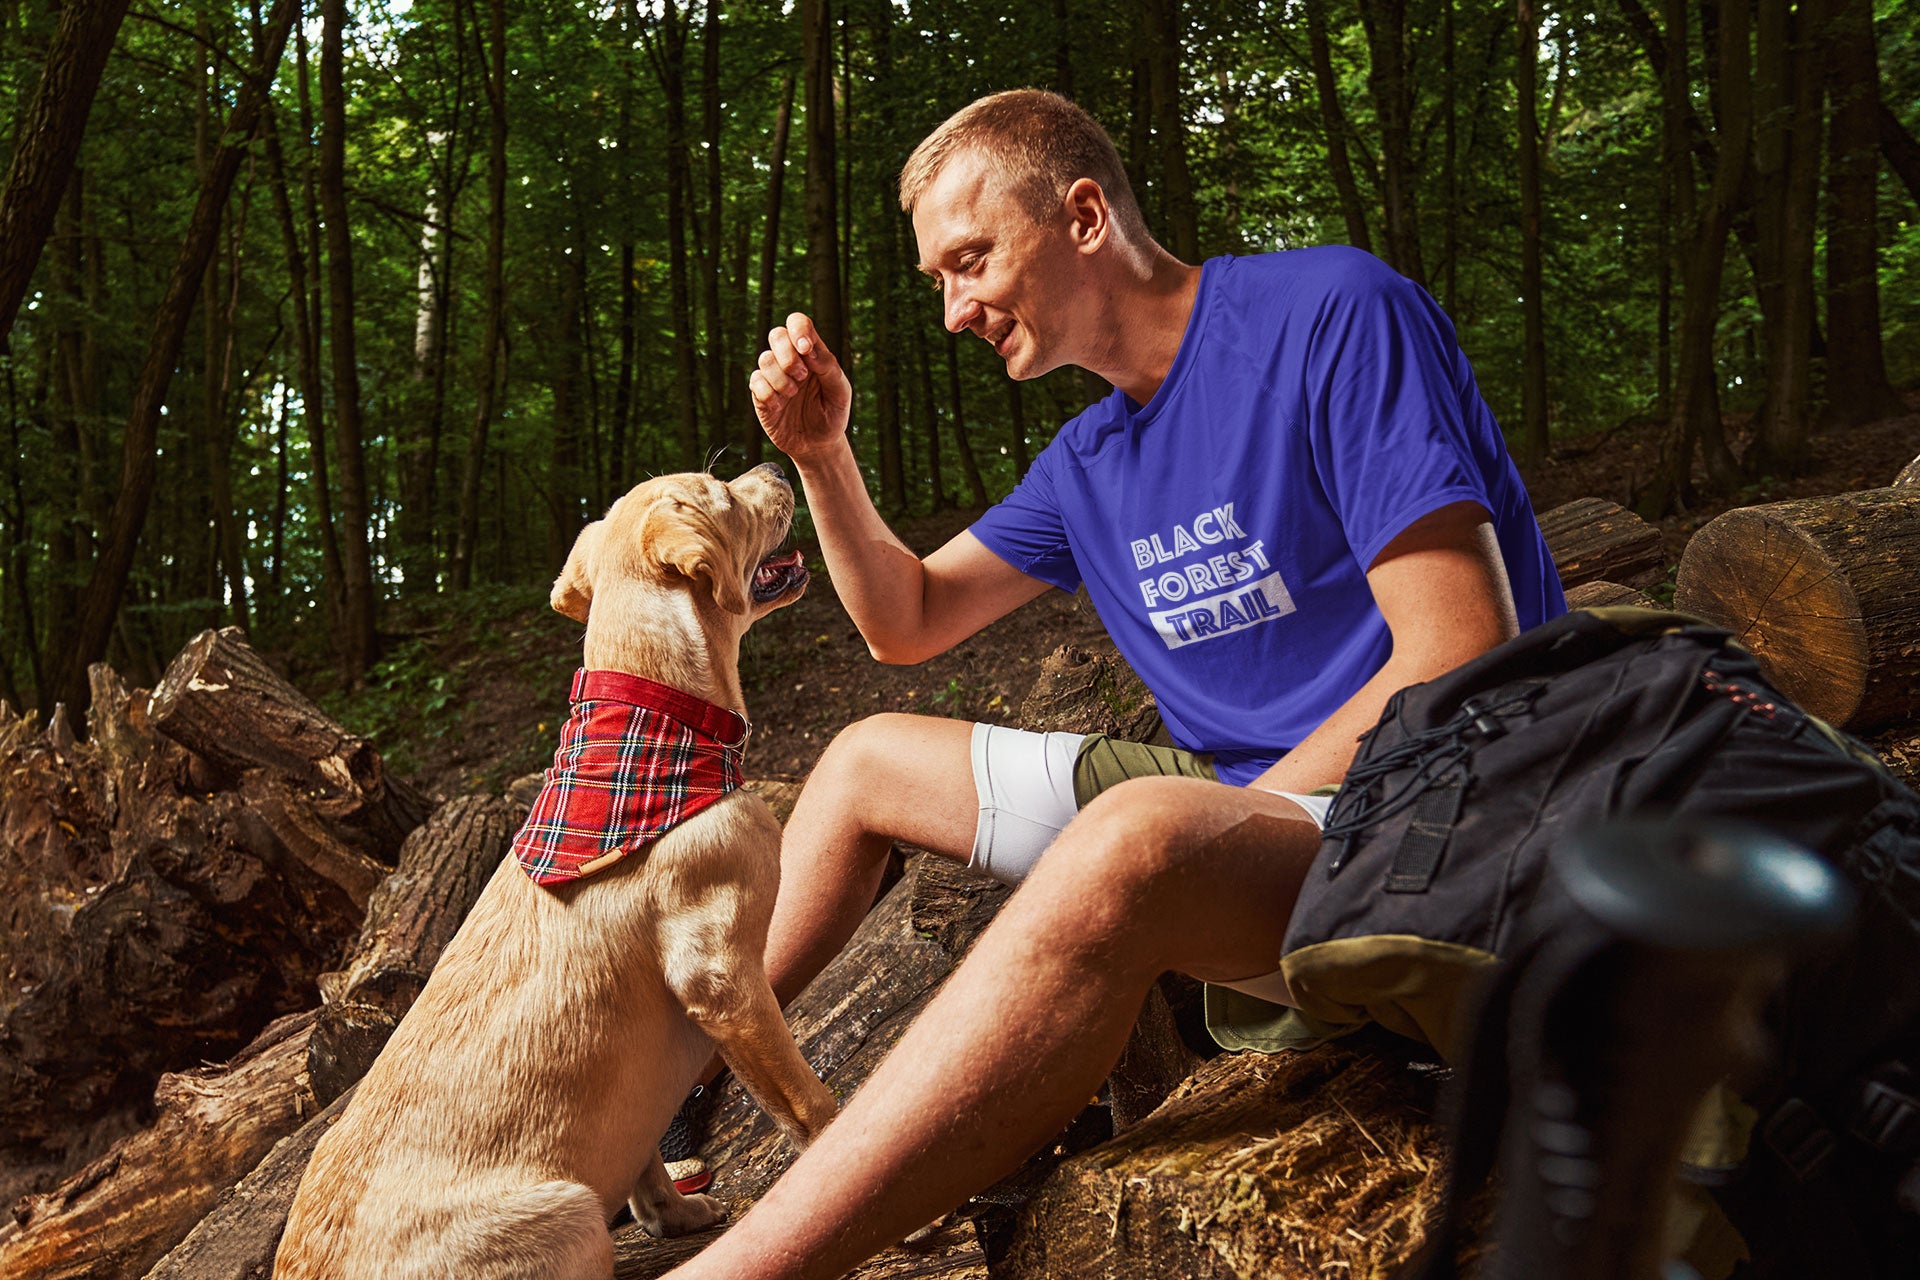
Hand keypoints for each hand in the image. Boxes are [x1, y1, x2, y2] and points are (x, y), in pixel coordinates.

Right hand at [750, 313, 851, 464]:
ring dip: (781, 378)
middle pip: (776, 334)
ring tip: (793, 395)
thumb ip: (828, 366)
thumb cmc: (832, 413)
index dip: (799, 330)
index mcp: (811, 352)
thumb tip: (808, 349)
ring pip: (765, 358)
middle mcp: (789, 359)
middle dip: (788, 355)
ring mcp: (773, 376)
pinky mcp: (760, 394)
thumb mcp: (840, 391)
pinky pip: (755, 382)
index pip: (798, 323)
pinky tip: (781, 406)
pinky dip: (769, 394)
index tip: (806, 349)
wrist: (818, 445)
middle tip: (802, 376)